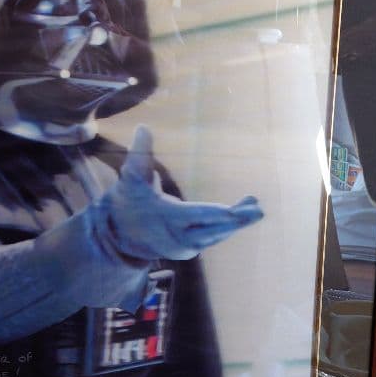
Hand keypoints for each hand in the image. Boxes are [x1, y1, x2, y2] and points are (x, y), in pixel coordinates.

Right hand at [99, 125, 262, 261]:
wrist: (117, 234)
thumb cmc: (127, 200)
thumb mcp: (131, 176)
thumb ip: (140, 153)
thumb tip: (144, 127)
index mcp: (165, 217)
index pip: (197, 216)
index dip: (219, 214)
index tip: (238, 211)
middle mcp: (177, 237)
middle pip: (213, 230)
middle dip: (237, 221)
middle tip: (258, 210)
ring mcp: (184, 246)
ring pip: (215, 234)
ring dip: (236, 222)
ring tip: (254, 205)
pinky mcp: (189, 249)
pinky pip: (212, 237)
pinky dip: (226, 226)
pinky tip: (240, 212)